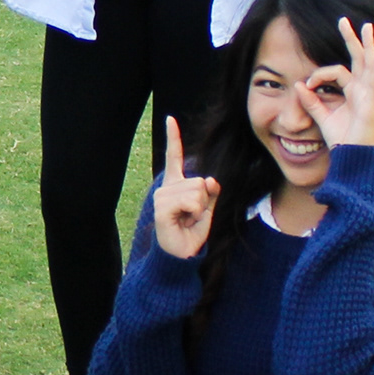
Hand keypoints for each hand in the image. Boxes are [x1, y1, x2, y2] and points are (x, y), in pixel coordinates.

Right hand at [150, 117, 220, 260]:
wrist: (181, 255)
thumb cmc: (192, 233)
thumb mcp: (208, 210)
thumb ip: (211, 193)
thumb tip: (210, 179)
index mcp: (175, 185)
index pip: (174, 157)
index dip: (173, 138)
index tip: (170, 119)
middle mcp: (166, 188)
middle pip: (199, 180)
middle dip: (205, 200)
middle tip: (192, 216)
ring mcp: (162, 197)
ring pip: (196, 190)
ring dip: (199, 208)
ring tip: (187, 220)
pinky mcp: (162, 208)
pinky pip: (189, 201)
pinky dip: (193, 213)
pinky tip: (182, 221)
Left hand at [306, 17, 373, 149]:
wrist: (352, 158)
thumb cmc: (342, 140)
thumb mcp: (323, 117)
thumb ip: (312, 102)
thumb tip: (298, 85)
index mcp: (352, 92)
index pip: (338, 71)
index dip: (320, 74)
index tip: (307, 84)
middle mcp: (362, 90)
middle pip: (359, 59)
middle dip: (353, 39)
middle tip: (344, 20)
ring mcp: (369, 95)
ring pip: (369, 65)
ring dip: (367, 45)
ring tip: (367, 27)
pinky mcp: (370, 104)